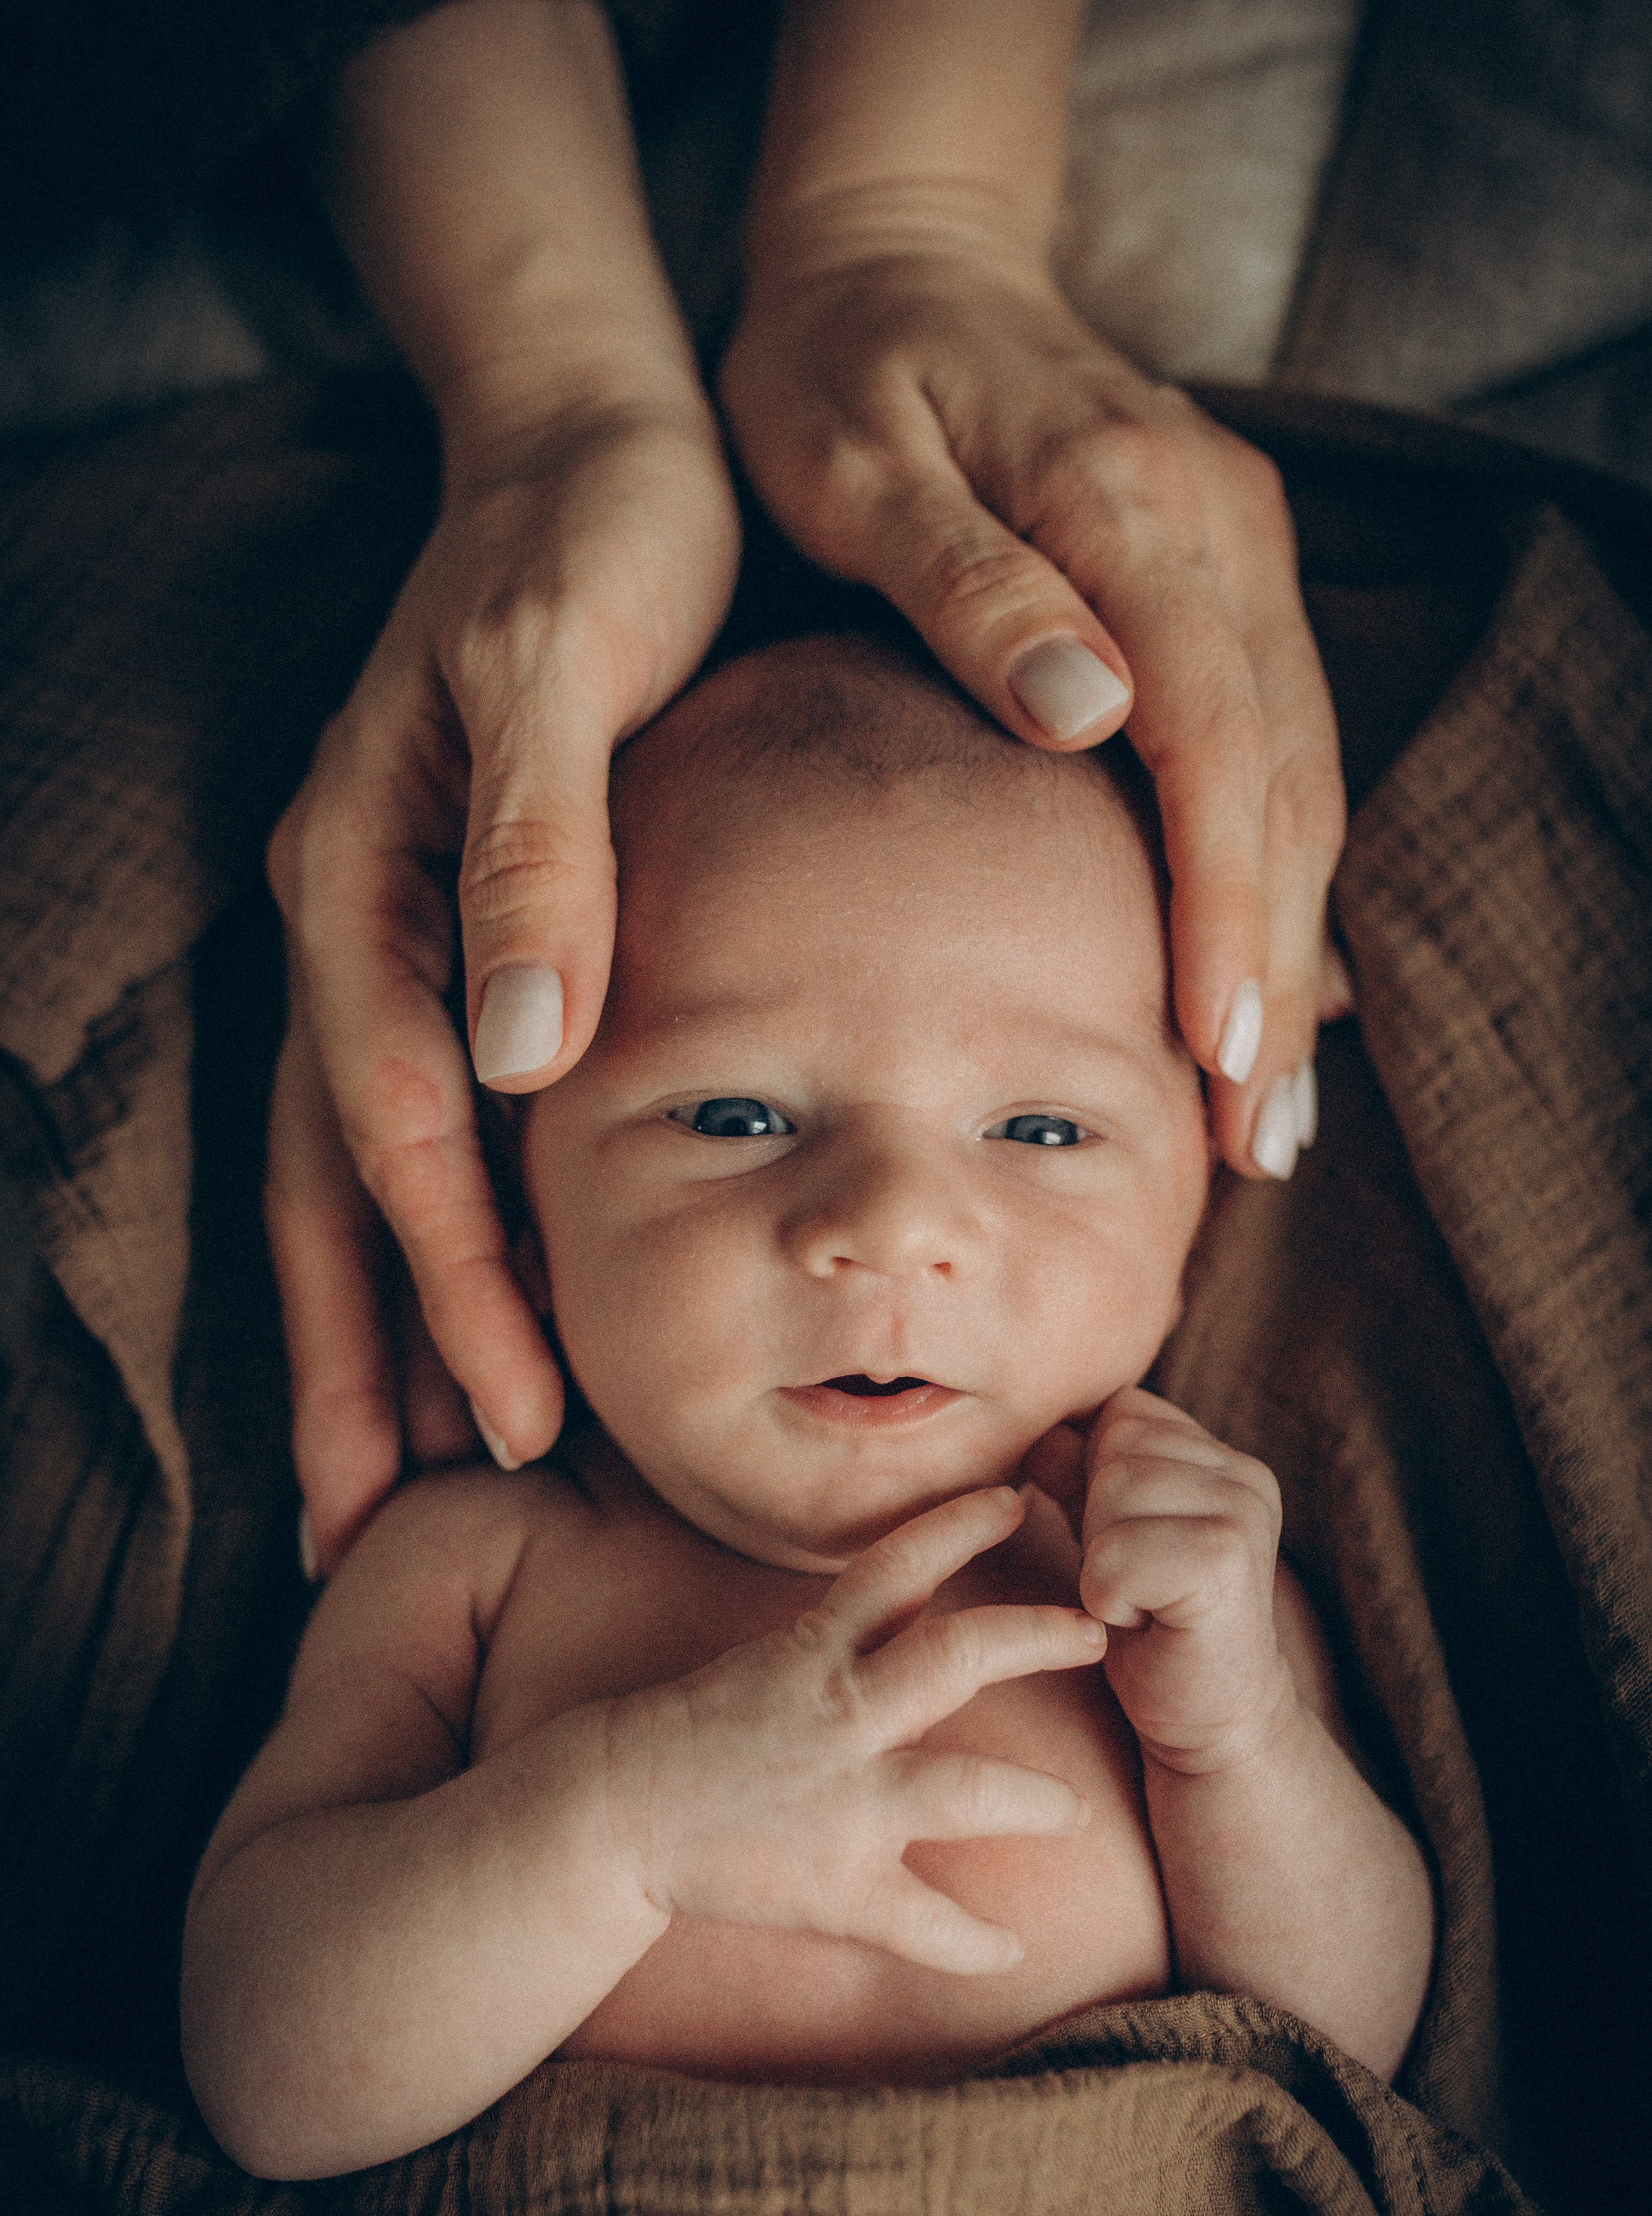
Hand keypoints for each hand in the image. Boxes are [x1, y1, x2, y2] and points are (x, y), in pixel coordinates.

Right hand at [266, 395, 740, 1569]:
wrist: (590, 438)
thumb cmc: (598, 548)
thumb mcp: (561, 669)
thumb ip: (534, 856)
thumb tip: (515, 1056)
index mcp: (369, 880)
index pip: (402, 1130)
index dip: (450, 1286)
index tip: (516, 1424)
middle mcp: (350, 922)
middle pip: (336, 1183)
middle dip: (362, 1358)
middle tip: (377, 1526)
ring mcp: (381, 931)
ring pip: (355, 1171)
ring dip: (374, 1324)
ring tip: (393, 1472)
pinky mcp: (440, 929)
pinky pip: (406, 1116)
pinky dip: (424, 1233)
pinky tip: (464, 1313)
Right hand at [606, 1486, 1103, 1973]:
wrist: (613, 1809)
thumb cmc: (700, 1730)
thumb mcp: (773, 1658)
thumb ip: (851, 1629)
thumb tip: (926, 1580)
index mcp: (814, 1655)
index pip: (895, 1566)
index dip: (959, 1526)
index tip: (1018, 1499)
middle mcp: (837, 1718)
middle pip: (955, 1658)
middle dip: (1036, 1638)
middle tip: (1098, 1634)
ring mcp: (840, 1805)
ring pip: (960, 1790)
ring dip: (1032, 1800)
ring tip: (1074, 1810)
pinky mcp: (832, 1886)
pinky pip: (918, 1919)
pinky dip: (969, 1940)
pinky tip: (1010, 1950)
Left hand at [721, 245, 1345, 1177]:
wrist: (895, 251)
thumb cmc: (839, 366)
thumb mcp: (858, 460)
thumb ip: (967, 586)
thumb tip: (1087, 711)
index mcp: (1128, 502)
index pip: (1209, 736)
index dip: (1223, 902)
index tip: (1212, 1043)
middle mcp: (1217, 524)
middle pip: (1283, 778)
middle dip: (1274, 965)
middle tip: (1253, 1132)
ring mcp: (1238, 544)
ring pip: (1303, 772)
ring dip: (1295, 941)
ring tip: (1266, 1100)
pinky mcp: (1225, 569)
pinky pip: (1281, 744)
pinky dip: (1280, 871)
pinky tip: (1267, 983)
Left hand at [1079, 1389, 1291, 1773]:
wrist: (1214, 1728)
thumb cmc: (1157, 1633)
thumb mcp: (1110, 1538)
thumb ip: (1082, 1475)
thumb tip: (1042, 1428)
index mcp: (1225, 1461)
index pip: (1123, 1413)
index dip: (1098, 1479)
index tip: (1131, 1546)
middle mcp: (1245, 1477)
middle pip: (1114, 1448)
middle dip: (1099, 1522)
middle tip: (1138, 1584)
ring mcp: (1242, 1516)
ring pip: (1110, 1492)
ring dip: (1101, 1562)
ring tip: (1143, 1602)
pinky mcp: (1223, 1563)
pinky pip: (1113, 1554)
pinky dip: (1107, 1598)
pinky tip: (1145, 1625)